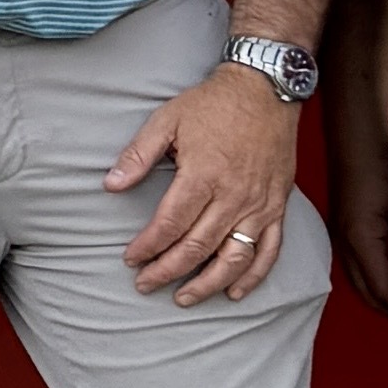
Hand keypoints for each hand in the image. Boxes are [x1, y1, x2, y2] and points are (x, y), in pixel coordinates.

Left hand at [109, 57, 303, 303]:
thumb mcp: (167, 119)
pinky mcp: (277, 206)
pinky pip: (270, 250)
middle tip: (146, 284)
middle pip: (197, 247)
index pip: (170, 224)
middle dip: (168, 271)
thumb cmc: (212, 103)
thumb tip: (110, 185)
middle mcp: (233, 195)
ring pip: (234, 258)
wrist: (265, 89)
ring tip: (184, 298)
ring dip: (208, 284)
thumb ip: (138, 155)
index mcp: (203, 175)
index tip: (130, 259)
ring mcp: (258, 204)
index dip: (148, 247)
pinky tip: (235, 293)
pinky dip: (253, 276)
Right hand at [324, 156, 387, 322]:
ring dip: (379, 295)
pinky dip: (373, 278)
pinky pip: (356, 266)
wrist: (354, 138)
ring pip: (358, 282)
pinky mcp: (342, 230)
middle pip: (365, 292)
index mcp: (360, 241)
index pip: (382, 288)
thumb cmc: (378, 168)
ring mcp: (340, 238)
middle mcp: (345, 246)